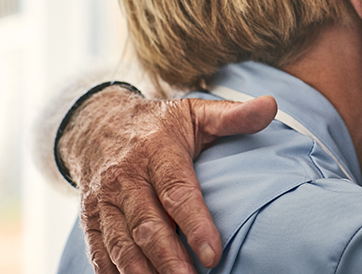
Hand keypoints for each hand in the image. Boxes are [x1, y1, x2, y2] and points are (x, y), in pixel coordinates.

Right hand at [58, 86, 276, 272]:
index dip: (195, 224)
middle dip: (170, 259)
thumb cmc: (159, 125)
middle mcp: (125, 177)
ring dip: (143, 273)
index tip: (214, 254)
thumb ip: (233, 115)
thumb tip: (271, 105)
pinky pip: (99, 252)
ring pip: (121, 244)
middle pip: (148, 225)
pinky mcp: (90, 219)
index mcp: (156, 151)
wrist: (98, 123)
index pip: (177, 191)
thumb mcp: (196, 113)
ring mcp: (104, 200)